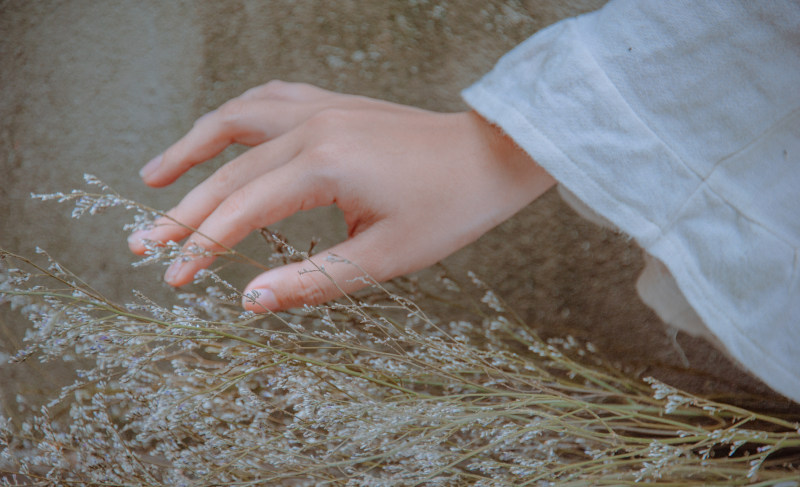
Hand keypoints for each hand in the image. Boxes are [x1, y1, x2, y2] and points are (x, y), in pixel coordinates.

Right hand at [128, 81, 554, 311]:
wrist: (491, 157)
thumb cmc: (449, 209)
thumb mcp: (383, 258)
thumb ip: (311, 280)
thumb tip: (249, 302)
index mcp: (324, 166)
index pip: (241, 211)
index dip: (200, 248)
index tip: (172, 280)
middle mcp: (313, 126)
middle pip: (227, 171)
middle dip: (182, 212)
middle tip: (142, 245)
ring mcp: (322, 107)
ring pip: (236, 121)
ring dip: (191, 149)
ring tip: (154, 177)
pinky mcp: (334, 104)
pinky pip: (268, 99)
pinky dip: (234, 117)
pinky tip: (219, 133)